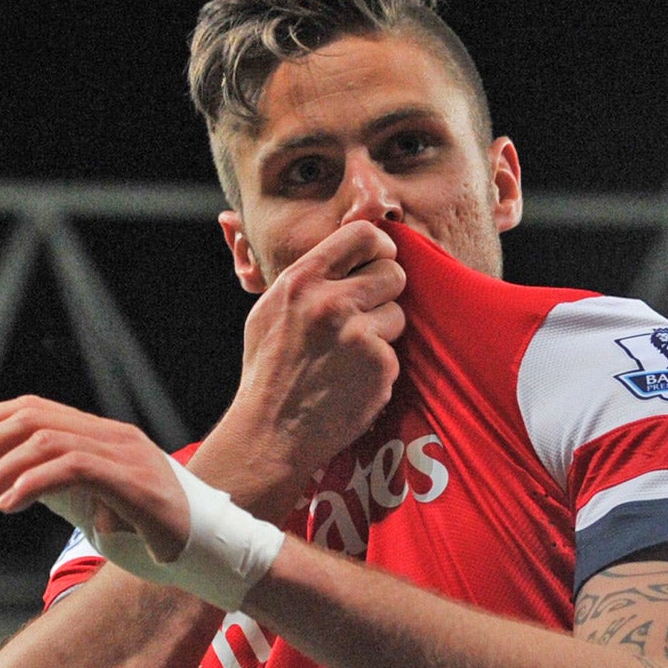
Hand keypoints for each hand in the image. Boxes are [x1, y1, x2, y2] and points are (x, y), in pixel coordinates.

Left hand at [0, 398, 191, 563]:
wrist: (209, 555)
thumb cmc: (154, 538)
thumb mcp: (95, 509)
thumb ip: (60, 489)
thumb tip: (11, 485)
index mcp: (101, 436)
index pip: (32, 410)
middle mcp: (111, 435)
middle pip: (29, 418)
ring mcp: (124, 455)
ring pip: (43, 442)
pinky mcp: (133, 482)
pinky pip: (71, 469)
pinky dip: (31, 484)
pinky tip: (8, 506)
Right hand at [203, 220, 406, 515]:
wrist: (271, 433)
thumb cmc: (269, 373)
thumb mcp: (270, 312)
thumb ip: (307, 280)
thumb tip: (343, 254)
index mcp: (302, 281)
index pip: (361, 235)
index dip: (379, 245)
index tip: (379, 258)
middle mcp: (331, 302)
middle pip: (392, 271)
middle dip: (386, 291)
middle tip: (368, 313)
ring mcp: (359, 335)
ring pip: (398, 313)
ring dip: (383, 331)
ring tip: (351, 355)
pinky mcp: (380, 366)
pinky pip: (395, 353)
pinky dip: (379, 367)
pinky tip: (352, 381)